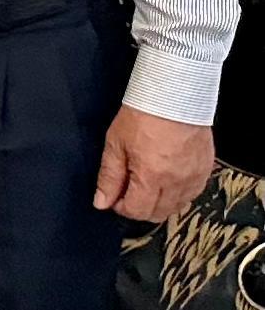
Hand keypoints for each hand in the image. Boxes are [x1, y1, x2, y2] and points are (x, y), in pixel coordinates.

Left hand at [92, 105, 214, 223]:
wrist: (175, 96)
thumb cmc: (143, 116)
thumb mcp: (115, 145)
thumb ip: (109, 177)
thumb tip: (102, 202)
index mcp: (152, 176)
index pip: (138, 211)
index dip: (122, 207)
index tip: (115, 197)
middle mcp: (177, 181)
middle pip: (159, 213)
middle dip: (140, 208)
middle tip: (129, 191)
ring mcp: (195, 176)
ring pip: (177, 206)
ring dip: (160, 203)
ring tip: (147, 184)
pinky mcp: (206, 168)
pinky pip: (193, 193)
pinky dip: (179, 193)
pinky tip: (167, 180)